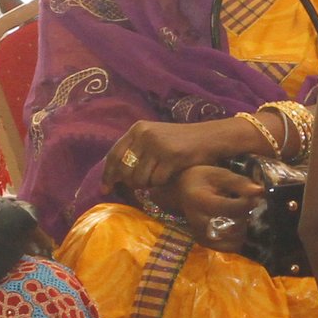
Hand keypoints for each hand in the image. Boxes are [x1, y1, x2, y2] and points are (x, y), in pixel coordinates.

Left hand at [108, 116, 260, 193]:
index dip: (108, 174)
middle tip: (142, 185)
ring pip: (140, 178)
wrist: (211, 137)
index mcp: (138, 129)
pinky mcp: (171, 156)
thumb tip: (116, 177)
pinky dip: (162, 183)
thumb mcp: (155, 139)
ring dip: (148, 184)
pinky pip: (157, 180)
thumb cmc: (183, 142)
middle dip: (131, 182)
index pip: (114, 154)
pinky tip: (170, 175)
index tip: (106, 188)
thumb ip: (136, 151)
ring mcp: (158, 145)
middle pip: (125, 170)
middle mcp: (145, 135)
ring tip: (160, 177)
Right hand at [170, 161, 266, 250]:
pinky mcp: (205, 243)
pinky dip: (238, 238)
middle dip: (245, 215)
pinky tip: (236, 225)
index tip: (254, 197)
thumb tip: (260, 191)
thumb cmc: (203, 180)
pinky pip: (230, 247)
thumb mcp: (220, 174)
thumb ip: (239, 183)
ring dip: (243, 227)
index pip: (229, 208)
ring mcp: (200, 235)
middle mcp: (197, 222)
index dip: (247, 204)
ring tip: (239, 214)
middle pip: (233, 226)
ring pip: (234, 239)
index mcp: (199, 201)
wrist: (181, 191)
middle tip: (246, 205)